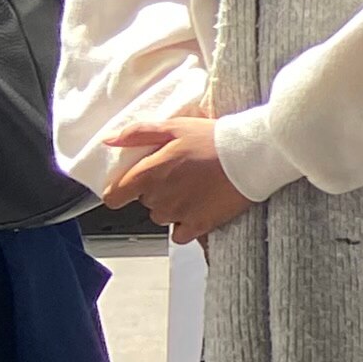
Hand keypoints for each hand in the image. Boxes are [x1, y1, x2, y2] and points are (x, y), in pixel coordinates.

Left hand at [104, 116, 254, 245]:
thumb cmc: (214, 139)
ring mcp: (179, 214)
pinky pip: (181, 235)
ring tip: (194, 188)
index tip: (130, 187)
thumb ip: (138, 134)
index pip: (114, 197)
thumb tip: (109, 141)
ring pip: (162, 217)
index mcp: (149, 174)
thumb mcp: (174, 127)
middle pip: (145, 203)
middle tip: (180, 175)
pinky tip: (200, 208)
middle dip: (156, 191)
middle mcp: (159, 198)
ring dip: (172, 207)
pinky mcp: (200, 225)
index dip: (120, 192)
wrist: (253, 154)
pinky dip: (186, 225)